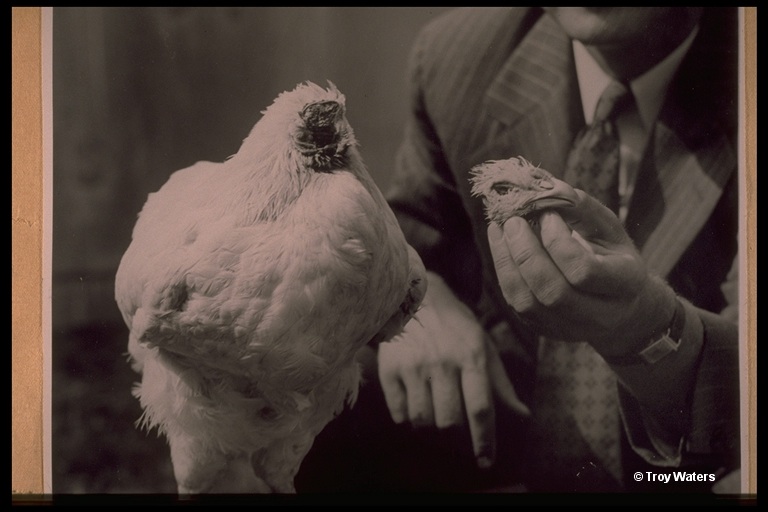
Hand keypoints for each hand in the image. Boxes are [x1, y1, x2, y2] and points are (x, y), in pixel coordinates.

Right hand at [377, 272, 529, 468]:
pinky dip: (407, 417)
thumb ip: (501, 384)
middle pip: (449, 422)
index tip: (485, 462)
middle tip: (455, 431)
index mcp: (472, 356)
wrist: (412, 295)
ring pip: (422, 421)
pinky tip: (414, 403)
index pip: (481, 409)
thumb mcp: (483, 345)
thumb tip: (524, 416)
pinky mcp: (390, 369)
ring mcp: (414, 366)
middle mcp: (443, 362)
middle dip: (455, 437)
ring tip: (434, 414)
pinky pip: (399, 413)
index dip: (485, 441)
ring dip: (430, 428)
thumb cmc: (455, 325)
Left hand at [487, 189, 676, 358]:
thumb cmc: (614, 259)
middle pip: (553, 292)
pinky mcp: (547, 330)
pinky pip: (517, 305)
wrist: (623, 310)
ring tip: (500, 229)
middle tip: (513, 221)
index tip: (549, 215)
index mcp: (625, 284)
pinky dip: (504, 272)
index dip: (559, 242)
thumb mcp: (610, 230)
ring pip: (529, 304)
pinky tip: (499, 243)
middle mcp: (600, 314)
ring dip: (508, 262)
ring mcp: (571, 328)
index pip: (585, 271)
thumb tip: (548, 187)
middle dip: (526, 253)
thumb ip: (583, 209)